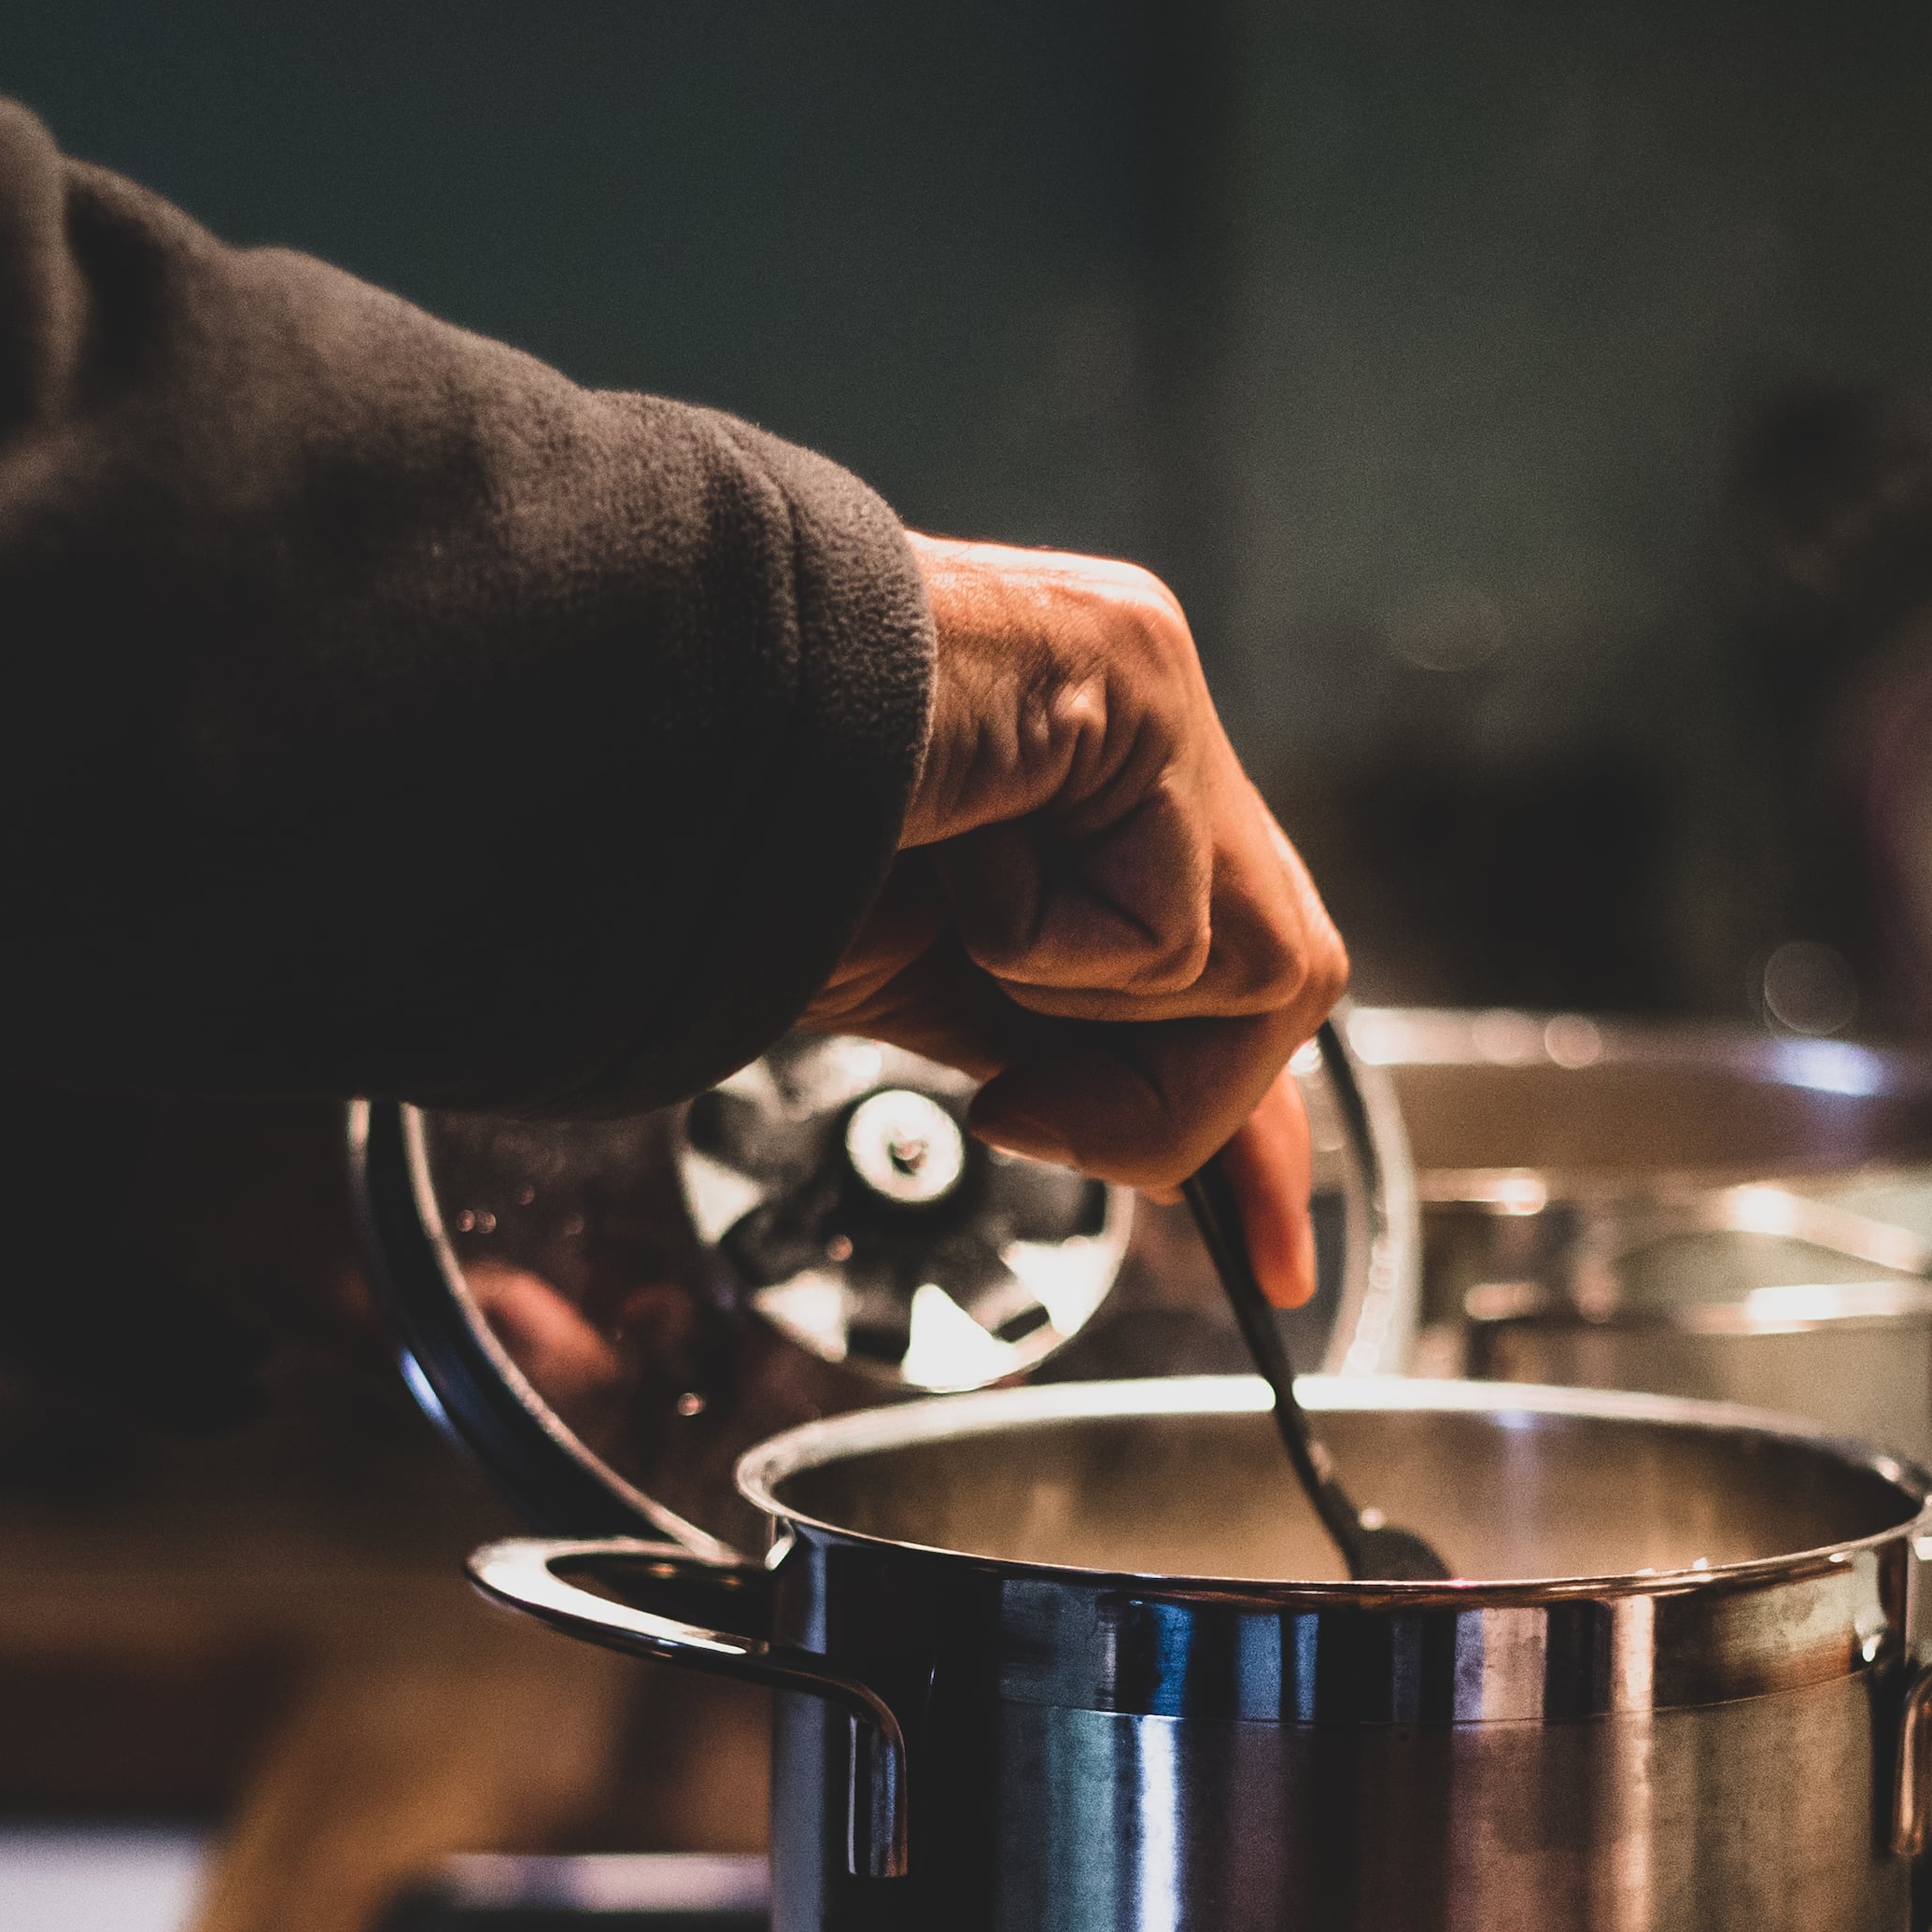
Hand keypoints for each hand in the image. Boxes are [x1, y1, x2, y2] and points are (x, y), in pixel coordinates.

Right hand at [800, 537, 1346, 1304]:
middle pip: (1283, 981)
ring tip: (962, 933)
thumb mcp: (941, 995)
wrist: (648, 740)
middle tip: (1012, 1107)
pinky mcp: (1137, 670)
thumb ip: (1068, 1060)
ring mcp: (1152, 686)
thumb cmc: (749, 854)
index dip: (1260, 1128)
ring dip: (1092, 1017)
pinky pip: (1172, 924)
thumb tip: (1179, 1167)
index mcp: (1103, 784)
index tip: (1277, 1261)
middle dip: (1167, 1104)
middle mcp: (1148, 717)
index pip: (1244, 964)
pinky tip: (956, 858)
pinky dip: (1049, 951)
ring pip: (1262, 969)